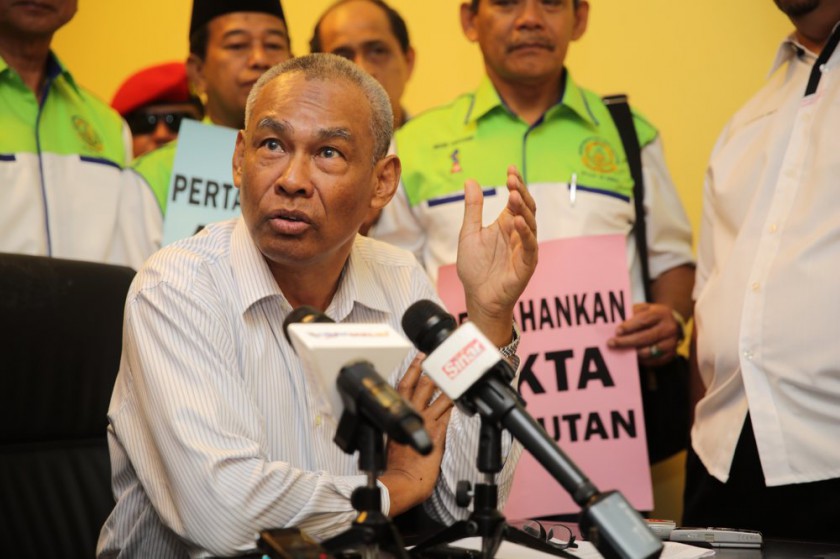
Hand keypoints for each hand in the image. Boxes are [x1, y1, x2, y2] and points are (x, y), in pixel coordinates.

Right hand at [379, 354, 452, 516]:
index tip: (417, 359)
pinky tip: (461, 397)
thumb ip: (402, 429)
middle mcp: (411, 417)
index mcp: (398, 417)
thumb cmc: (395, 467)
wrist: (401, 481)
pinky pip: (448, 414)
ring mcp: (425, 424)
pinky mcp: (437, 434)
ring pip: (436, 398)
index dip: (410, 372)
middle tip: (432, 356)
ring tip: (451, 372)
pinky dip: (454, 405)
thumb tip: (408, 424)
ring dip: (444, 385)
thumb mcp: (393, 442)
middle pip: (418, 387)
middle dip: (425, 369)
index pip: (403, 388)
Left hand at [457, 165, 537, 344]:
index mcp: (507, 225)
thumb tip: (471, 181)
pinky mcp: (526, 264)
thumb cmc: (476, 268)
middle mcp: (519, 234)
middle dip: (521, 192)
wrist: (478, 297)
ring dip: (524, 208)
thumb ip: (473, 209)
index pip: (516, 200)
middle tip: (512, 179)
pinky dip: (526, 233)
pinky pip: (530, 246)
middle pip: (527, 208)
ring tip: (514, 194)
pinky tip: (518, 221)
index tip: (510, 169)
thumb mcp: (470, 233)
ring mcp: (525, 248)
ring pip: (531, 224)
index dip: (516, 184)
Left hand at [607, 302, 681, 365]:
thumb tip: (617, 320)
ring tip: (621, 350)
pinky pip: (654, 361)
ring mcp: (672, 342)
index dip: (629, 326)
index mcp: (661, 314)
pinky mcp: (671, 354)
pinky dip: (642, 360)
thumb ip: (633, 312)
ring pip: (650, 351)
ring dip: (633, 352)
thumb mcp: (645, 308)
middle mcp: (669, 328)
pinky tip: (633, 357)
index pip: (644, 320)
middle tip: (612, 343)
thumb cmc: (653, 316)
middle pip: (645, 337)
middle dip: (626, 341)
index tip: (617, 331)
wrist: (674, 324)